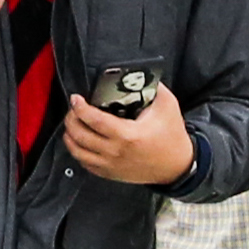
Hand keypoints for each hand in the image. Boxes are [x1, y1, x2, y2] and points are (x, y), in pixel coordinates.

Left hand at [63, 85, 194, 187]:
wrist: (177, 165)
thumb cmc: (172, 136)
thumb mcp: (167, 106)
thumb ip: (153, 87)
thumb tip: (137, 74)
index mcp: (128, 134)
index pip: (94, 120)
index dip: (79, 107)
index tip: (76, 99)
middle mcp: (116, 152)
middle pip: (79, 135)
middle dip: (71, 119)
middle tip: (74, 110)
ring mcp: (111, 165)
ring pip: (77, 152)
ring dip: (70, 136)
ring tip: (73, 125)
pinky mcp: (110, 173)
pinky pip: (85, 164)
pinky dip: (79, 152)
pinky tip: (81, 142)